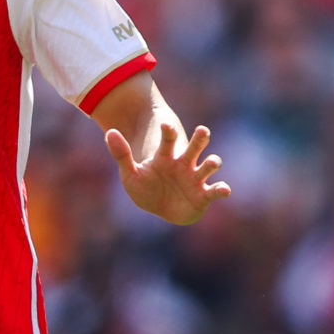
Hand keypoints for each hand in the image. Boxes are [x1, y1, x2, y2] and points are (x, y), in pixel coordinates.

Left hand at [105, 122, 229, 225]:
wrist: (158, 208)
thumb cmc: (145, 187)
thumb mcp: (130, 174)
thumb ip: (121, 154)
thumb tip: (109, 131)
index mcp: (165, 157)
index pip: (168, 140)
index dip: (168, 132)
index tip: (166, 125)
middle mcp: (183, 164)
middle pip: (195, 147)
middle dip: (200, 138)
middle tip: (203, 130)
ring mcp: (195, 178)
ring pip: (208, 165)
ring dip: (212, 162)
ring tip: (213, 161)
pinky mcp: (203, 194)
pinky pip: (215, 190)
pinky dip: (221, 189)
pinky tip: (224, 190)